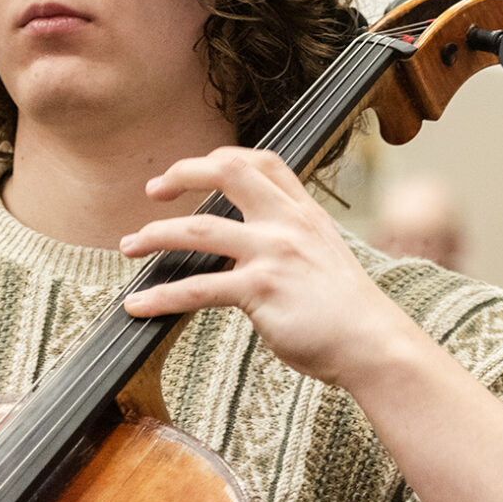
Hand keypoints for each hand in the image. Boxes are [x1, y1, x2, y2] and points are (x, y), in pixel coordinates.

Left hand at [119, 147, 416, 389]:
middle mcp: (288, 223)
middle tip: (153, 190)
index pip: (262, 162)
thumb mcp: (326, 259)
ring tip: (129, 246)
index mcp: (305, 214)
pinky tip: (139, 305)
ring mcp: (273, 253)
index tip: (193, 171)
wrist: (373, 343)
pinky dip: (161, 295)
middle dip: (181, 173)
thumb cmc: (350, 312)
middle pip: (227, 171)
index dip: (222, 158)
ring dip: (154, 235)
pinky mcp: (260, 289)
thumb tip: (250, 252)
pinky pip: (197, 288)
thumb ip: (292, 244)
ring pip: (197, 229)